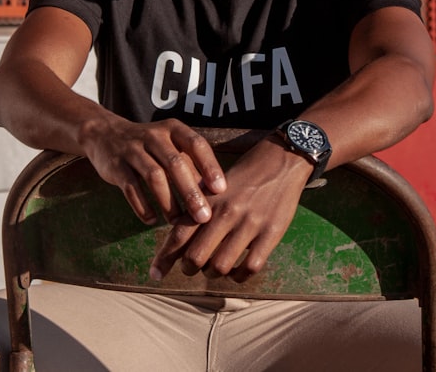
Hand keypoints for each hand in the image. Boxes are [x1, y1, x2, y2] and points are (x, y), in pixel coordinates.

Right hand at [78, 118, 226, 224]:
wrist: (105, 134)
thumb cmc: (150, 147)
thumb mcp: (171, 147)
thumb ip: (190, 167)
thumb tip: (213, 195)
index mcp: (173, 129)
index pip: (196, 144)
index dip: (209, 166)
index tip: (220, 190)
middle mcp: (154, 136)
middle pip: (175, 163)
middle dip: (190, 192)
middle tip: (203, 216)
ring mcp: (132, 149)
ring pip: (154, 176)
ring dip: (168, 202)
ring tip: (176, 222)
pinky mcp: (115, 165)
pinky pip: (130, 188)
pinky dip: (142, 206)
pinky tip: (151, 220)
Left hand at [149, 137, 313, 281]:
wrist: (281, 160)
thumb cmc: (244, 175)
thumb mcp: (215, 186)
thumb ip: (196, 208)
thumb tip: (177, 238)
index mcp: (209, 201)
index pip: (179, 235)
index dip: (165, 258)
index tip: (154, 274)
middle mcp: (226, 214)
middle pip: (196, 256)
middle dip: (189, 268)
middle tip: (190, 269)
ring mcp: (250, 225)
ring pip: (221, 266)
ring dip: (213, 273)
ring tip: (214, 269)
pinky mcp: (271, 233)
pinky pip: (250, 267)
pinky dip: (239, 276)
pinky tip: (237, 272)